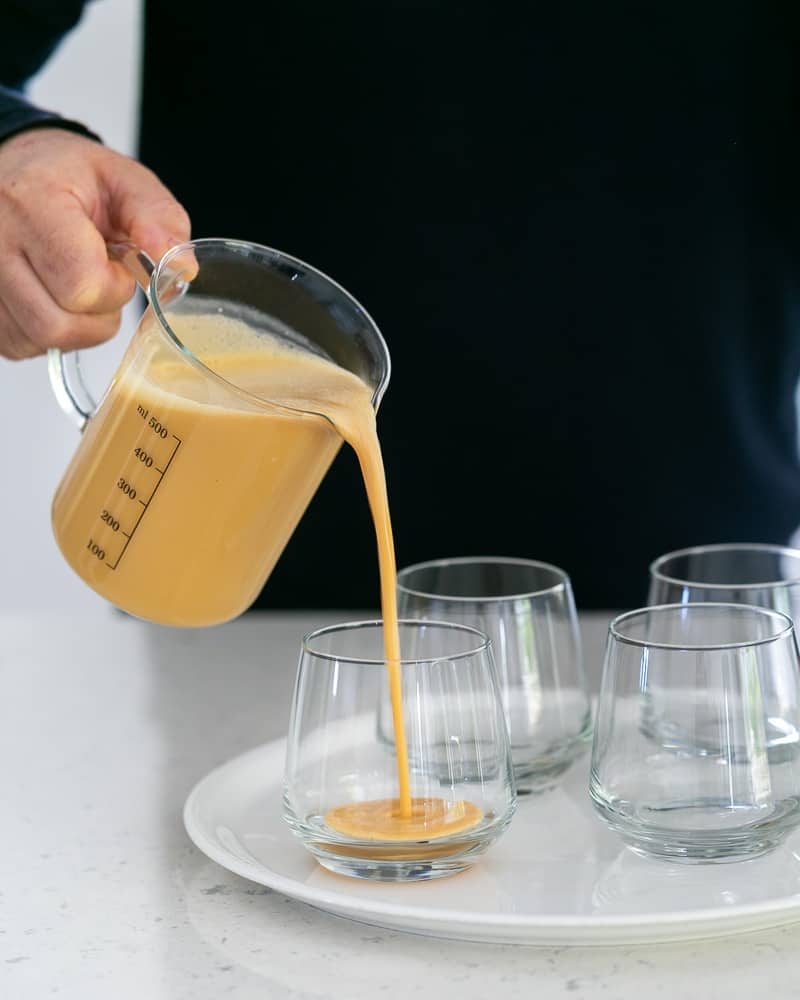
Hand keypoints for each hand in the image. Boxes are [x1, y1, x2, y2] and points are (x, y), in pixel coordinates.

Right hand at [0, 128, 190, 359]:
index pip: (82, 284)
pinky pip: (18, 344)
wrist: (17, 168)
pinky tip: (54, 299)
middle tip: (103, 282)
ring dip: (76, 329)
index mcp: (32, 202)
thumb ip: (158, 218)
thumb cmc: (67, 175)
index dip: (114, 287)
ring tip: (79, 289)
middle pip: (58, 324)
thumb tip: (181, 267)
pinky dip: (48, 335)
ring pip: (39, 341)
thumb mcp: (123, 179)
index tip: (118, 265)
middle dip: (99, 316)